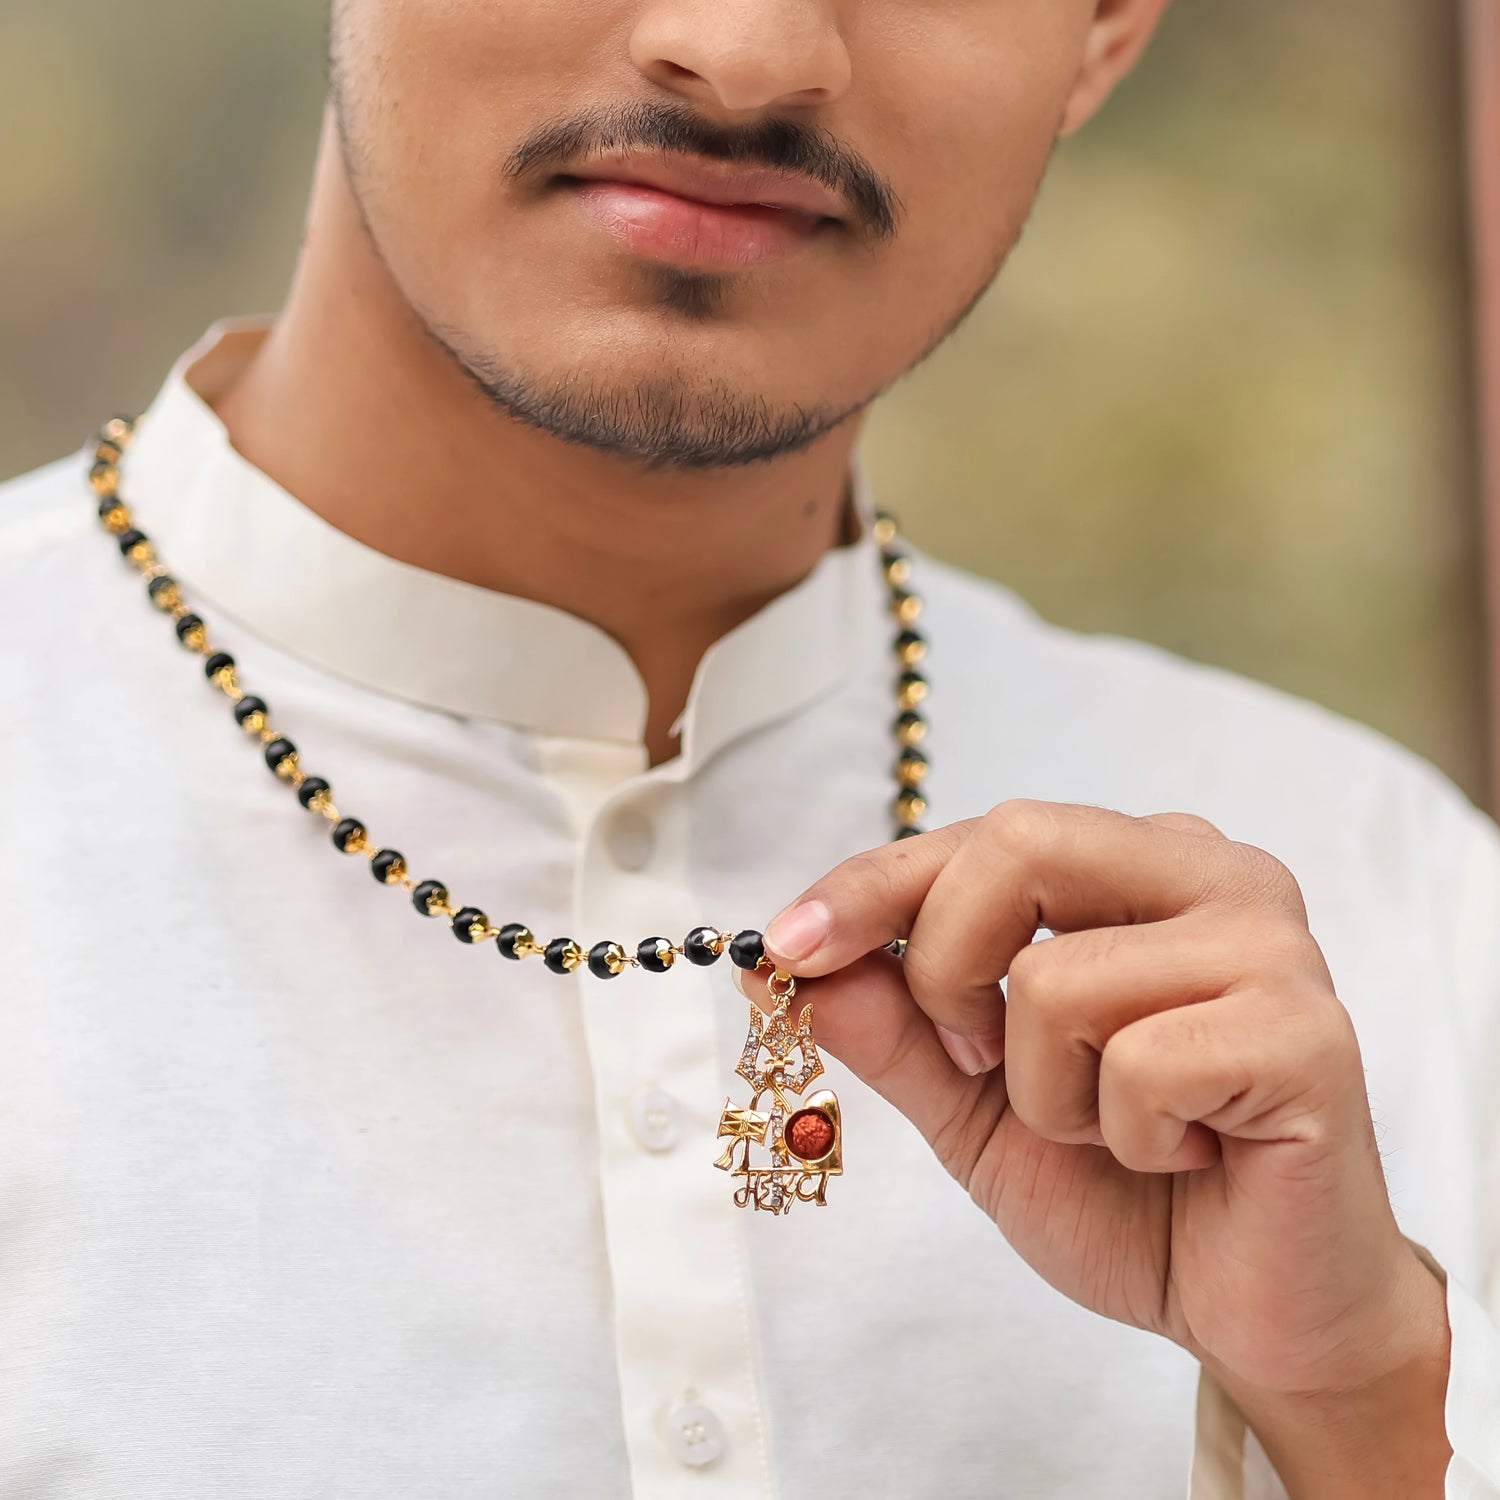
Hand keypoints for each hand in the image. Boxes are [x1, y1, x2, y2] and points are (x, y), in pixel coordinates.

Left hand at [745, 800, 1451, 1495]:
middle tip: (979, 1061)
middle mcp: (1212, 875)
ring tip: (1119, 1129)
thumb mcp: (972, 1105)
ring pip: (1058, 978)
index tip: (787, 947)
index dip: (869, 887)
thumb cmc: (1125, 1192)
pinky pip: (1140, 1067)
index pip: (976, 835)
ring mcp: (1271, 946)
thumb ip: (892, 1026)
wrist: (1253, 1311)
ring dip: (1046, 1094)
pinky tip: (1188, 1155)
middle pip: (1014, 845)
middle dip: (947, 970)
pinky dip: (1126, 1139)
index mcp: (1137, 865)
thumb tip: (785, 962)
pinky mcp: (1308, 1035)